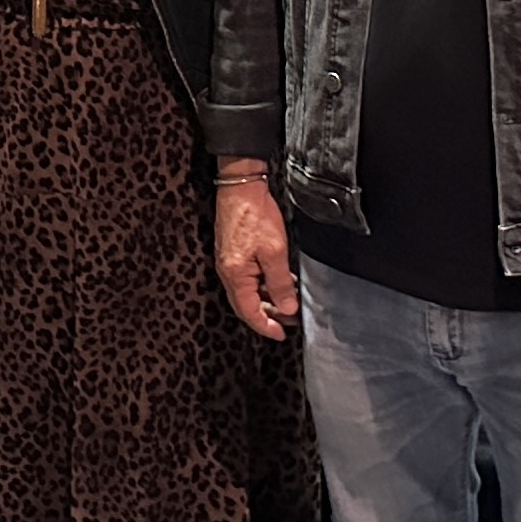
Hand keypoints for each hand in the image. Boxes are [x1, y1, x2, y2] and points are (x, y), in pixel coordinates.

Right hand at [212, 162, 297, 340]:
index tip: (282, 334)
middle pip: (247, 305)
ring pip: (249, 292)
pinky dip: (265, 285)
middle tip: (291, 321)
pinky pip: (250, 278)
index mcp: (235, 276)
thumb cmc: (255, 215)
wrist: (240, 187)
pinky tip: (282, 282)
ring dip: (269, 300)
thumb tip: (287, 308)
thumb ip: (280, 283)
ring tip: (291, 303)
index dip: (265, 327)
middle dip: (269, 315)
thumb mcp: (275, 252)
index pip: (249, 312)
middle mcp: (229, 272)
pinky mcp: (235, 253)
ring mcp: (231, 263)